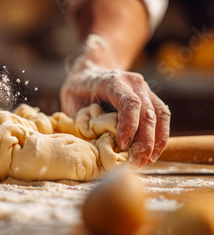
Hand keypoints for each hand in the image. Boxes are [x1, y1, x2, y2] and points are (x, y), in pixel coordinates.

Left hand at [60, 51, 170, 167]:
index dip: (129, 125)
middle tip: (136, 163)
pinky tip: (152, 153)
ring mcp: (144, 89)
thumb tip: (96, 144)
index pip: (129, 103)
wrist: (90, 71)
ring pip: (159, 114)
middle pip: (147, 111)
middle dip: (144, 141)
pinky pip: (162, 116)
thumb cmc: (78, 91)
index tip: (122, 145)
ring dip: (156, 141)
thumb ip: (84, 120)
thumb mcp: (72, 102)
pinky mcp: (150, 98)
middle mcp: (133, 82)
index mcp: (112, 80)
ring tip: (147, 161)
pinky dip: (160, 136)